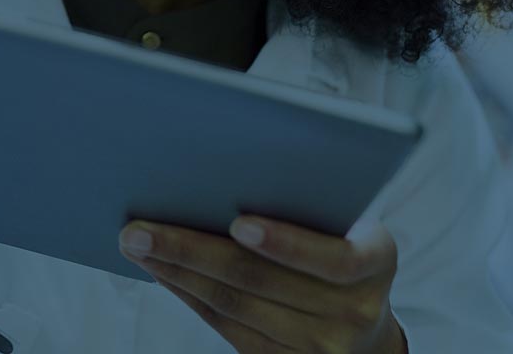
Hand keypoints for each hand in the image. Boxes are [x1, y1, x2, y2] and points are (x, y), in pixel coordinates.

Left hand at [120, 216, 406, 353]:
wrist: (367, 325)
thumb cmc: (343, 246)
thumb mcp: (348, 224)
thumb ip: (307, 204)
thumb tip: (217, 175)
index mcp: (376, 263)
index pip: (332, 259)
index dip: (286, 243)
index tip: (239, 223)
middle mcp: (353, 312)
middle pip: (260, 282)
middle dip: (192, 251)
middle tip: (139, 228)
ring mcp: (319, 346)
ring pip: (234, 306)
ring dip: (177, 273)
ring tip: (136, 245)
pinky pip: (225, 327)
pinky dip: (188, 294)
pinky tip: (160, 271)